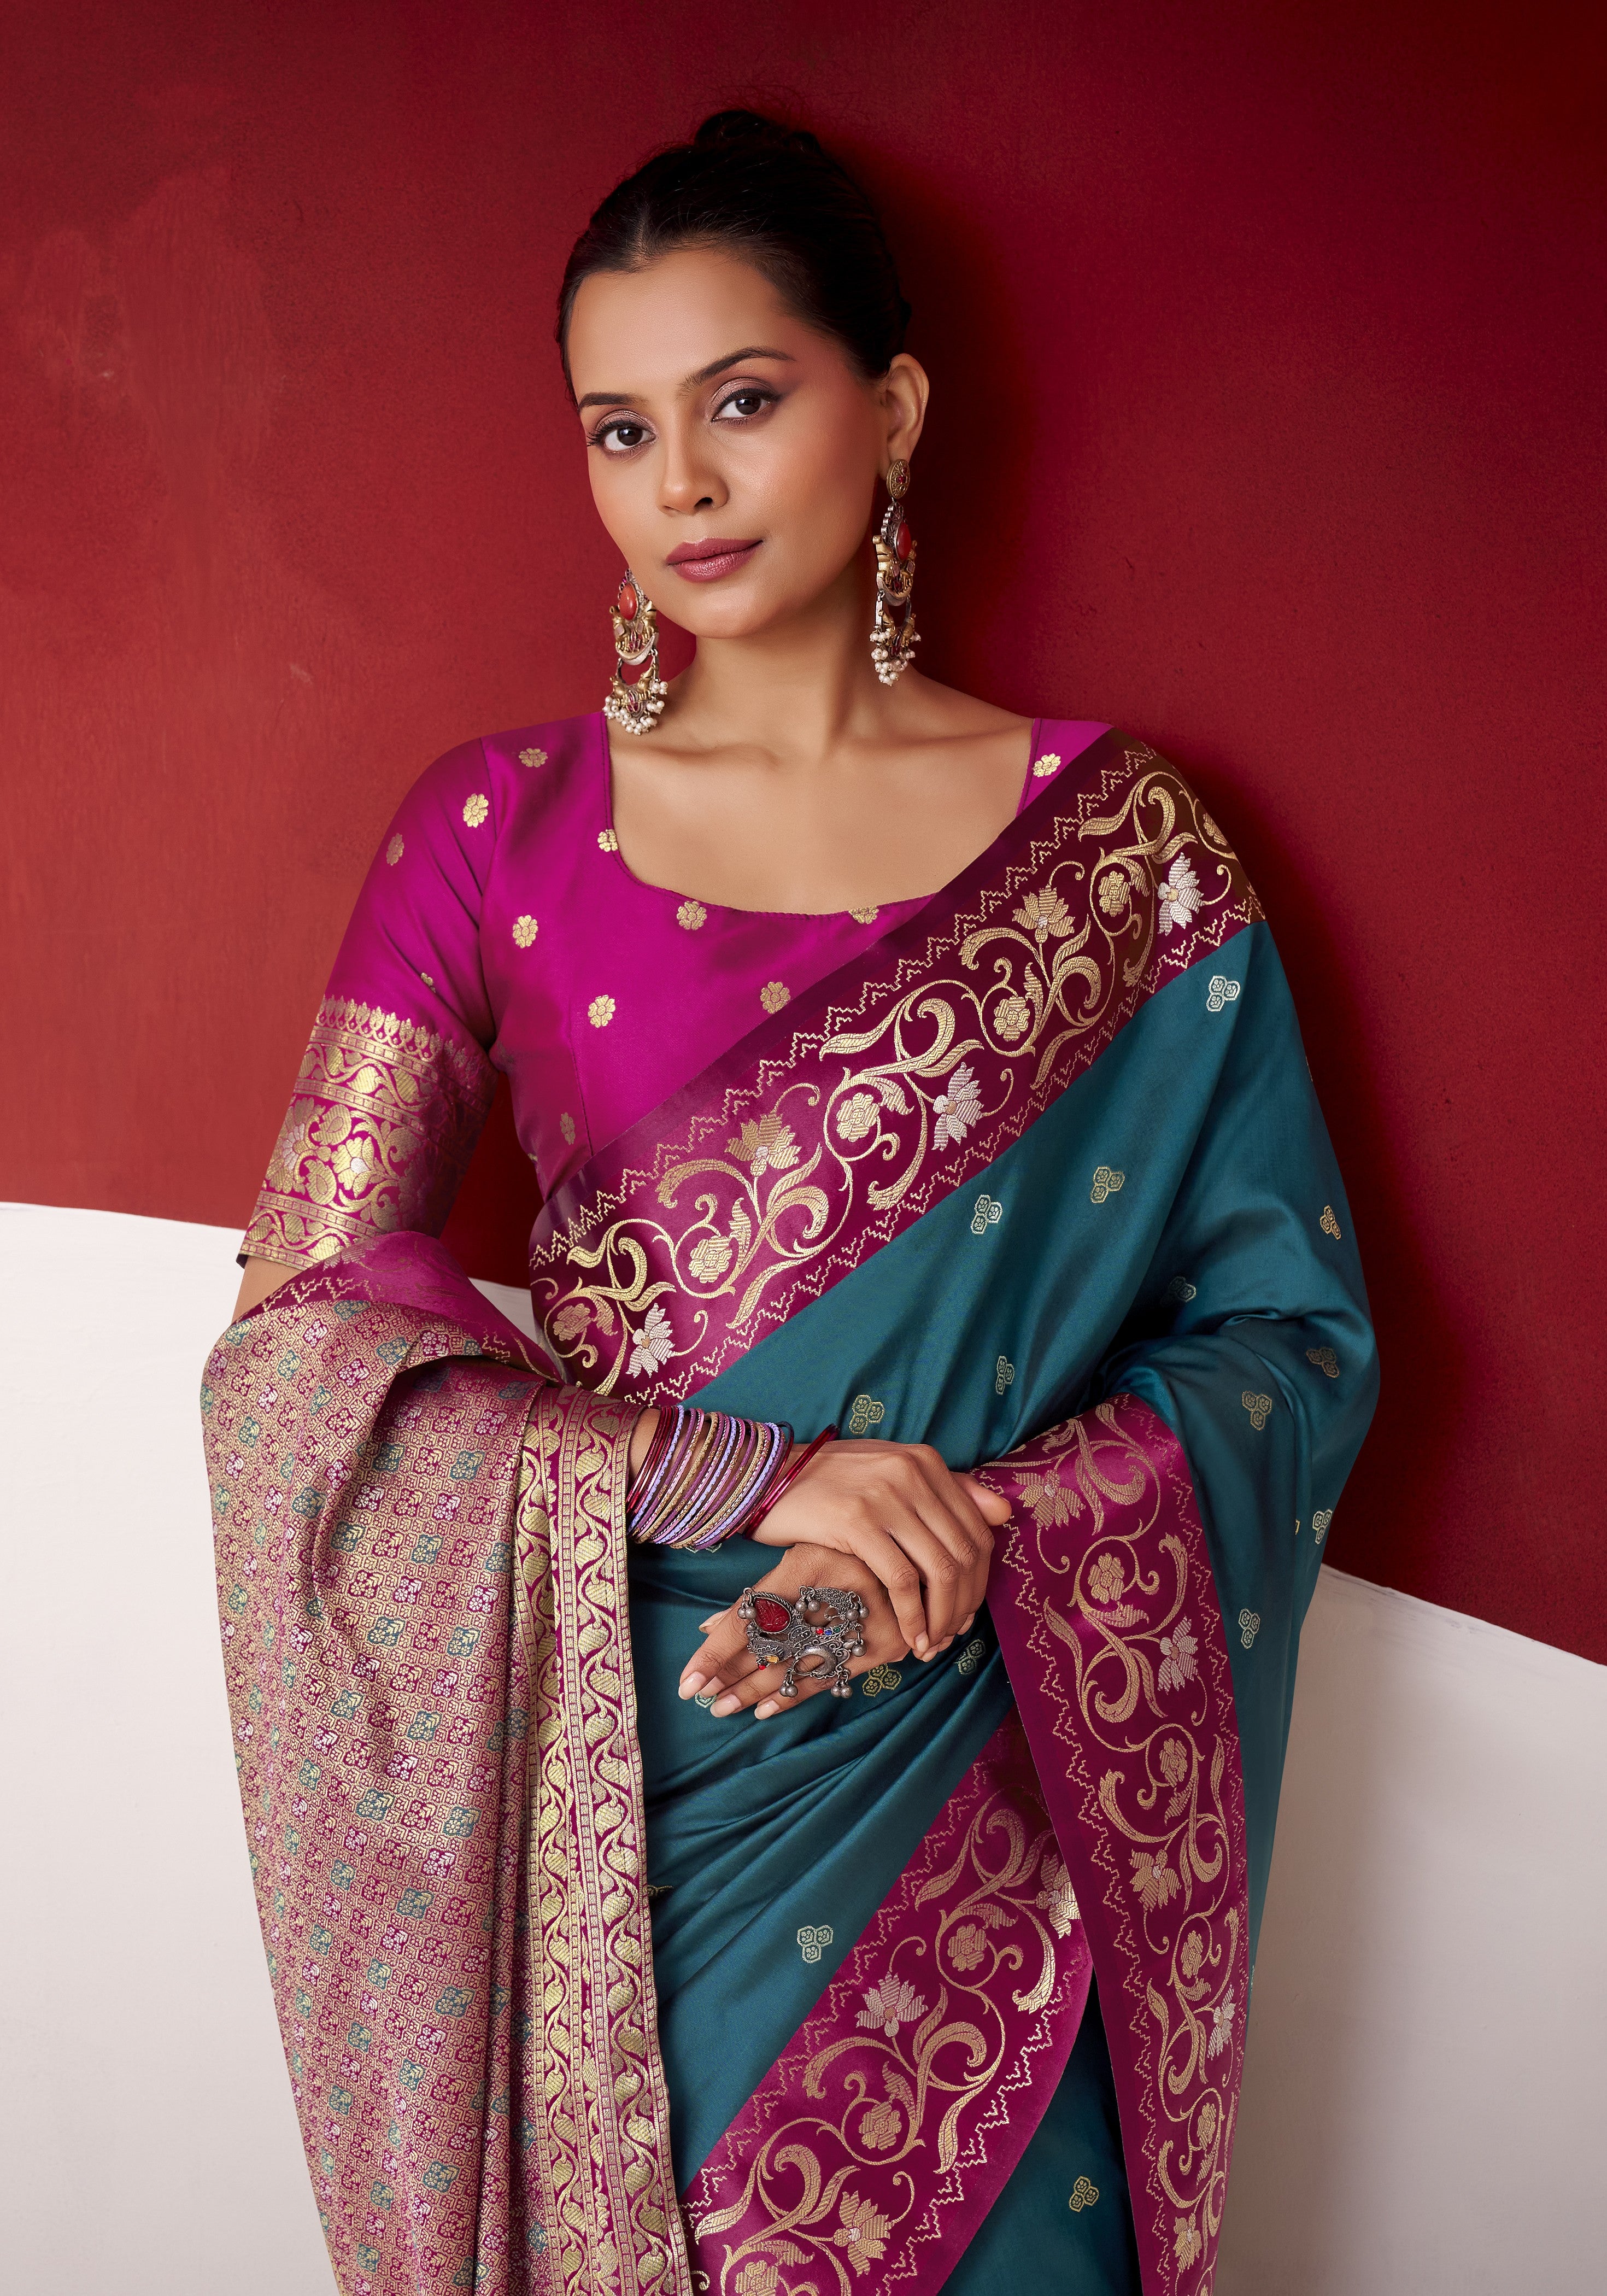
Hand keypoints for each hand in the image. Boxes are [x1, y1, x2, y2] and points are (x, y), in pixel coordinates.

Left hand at [678, 1543, 910, 1718]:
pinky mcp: (887, 1645)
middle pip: (771, 1649)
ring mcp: (866, 1622)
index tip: (686, 1684)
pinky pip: (830, 1678)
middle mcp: (838, 1592)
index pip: (750, 1617)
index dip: (715, 1655)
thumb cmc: (846, 1546)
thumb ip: (759, 1596)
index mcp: (811, 1561)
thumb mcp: (800, 1555)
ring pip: (797, 1668)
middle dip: (732, 1678)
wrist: (921, 1543)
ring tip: (722, 1707)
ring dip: (755, 1690)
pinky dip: (794, 1695)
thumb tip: (709, 1630)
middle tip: (703, 1699)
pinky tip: (765, 1709)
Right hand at [749, 1438, 1010, 1655]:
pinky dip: (912, 1615)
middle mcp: (913, 1474)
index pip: (976, 1529)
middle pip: (963, 1553)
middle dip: (963, 1605)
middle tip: (950, 1636)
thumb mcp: (891, 1474)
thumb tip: (1004, 1512)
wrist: (768, 1475)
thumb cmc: (830, 1481)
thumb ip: (946, 1490)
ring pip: (940, 1570)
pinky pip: (902, 1580)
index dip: (978, 1580)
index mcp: (927, 1462)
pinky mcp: (858, 1522)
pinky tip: (908, 1635)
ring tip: (929, 1642)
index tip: (966, 1612)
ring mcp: (887, 1496)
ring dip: (942, 1617)